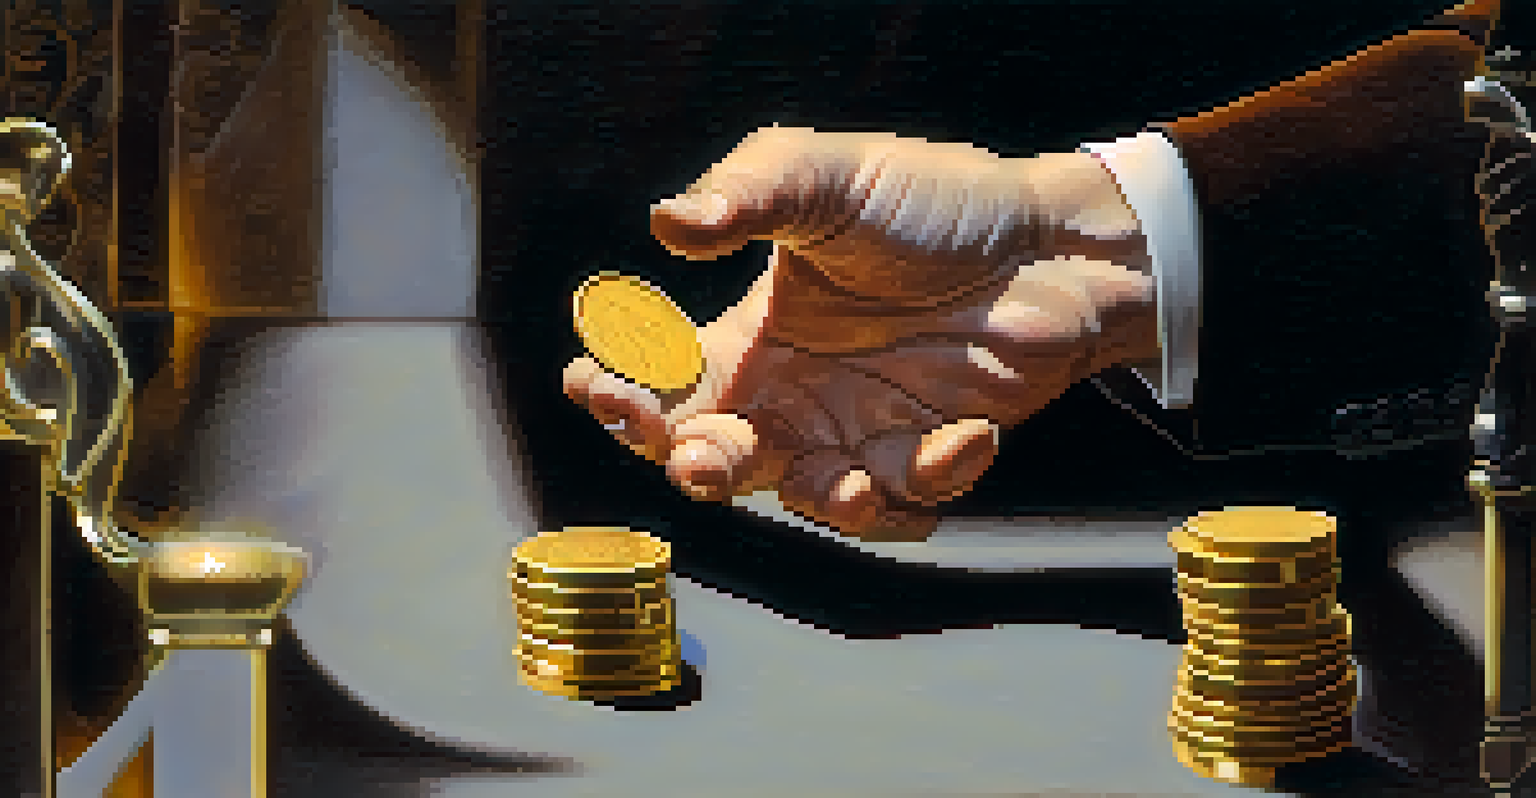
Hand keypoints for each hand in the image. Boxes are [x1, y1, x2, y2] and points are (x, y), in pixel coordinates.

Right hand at [565, 127, 1158, 540]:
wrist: (1048, 243)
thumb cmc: (933, 201)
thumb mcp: (830, 178)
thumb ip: (751, 195)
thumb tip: (668, 223)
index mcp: (750, 336)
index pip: (664, 381)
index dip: (621, 393)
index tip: (600, 386)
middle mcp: (791, 395)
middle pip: (716, 456)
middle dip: (698, 465)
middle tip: (701, 458)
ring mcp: (855, 429)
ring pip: (808, 497)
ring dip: (819, 501)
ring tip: (846, 483)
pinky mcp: (921, 454)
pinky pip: (903, 496)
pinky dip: (928, 482)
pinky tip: (967, 436)